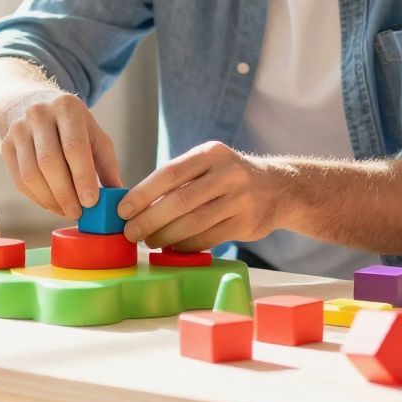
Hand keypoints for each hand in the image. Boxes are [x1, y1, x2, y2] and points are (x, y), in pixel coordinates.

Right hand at [0, 87, 121, 218]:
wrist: (34, 106)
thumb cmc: (73, 127)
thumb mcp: (94, 135)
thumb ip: (106, 164)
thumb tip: (117, 197)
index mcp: (67, 107)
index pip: (74, 146)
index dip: (82, 177)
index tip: (91, 202)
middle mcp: (39, 114)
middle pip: (49, 162)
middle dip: (65, 193)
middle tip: (78, 213)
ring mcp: (18, 129)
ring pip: (31, 174)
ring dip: (50, 199)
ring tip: (67, 211)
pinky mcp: (5, 145)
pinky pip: (20, 179)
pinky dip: (38, 198)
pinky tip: (52, 205)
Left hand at [119, 142, 280, 250]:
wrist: (279, 188)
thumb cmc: (229, 177)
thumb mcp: (209, 164)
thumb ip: (179, 179)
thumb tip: (136, 205)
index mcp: (211, 154)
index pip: (170, 173)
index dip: (143, 193)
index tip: (123, 210)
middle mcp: (228, 174)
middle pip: (180, 201)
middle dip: (150, 220)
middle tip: (131, 232)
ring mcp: (240, 200)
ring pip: (193, 223)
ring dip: (165, 236)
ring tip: (149, 241)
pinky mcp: (246, 224)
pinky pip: (208, 239)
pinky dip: (186, 246)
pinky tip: (173, 247)